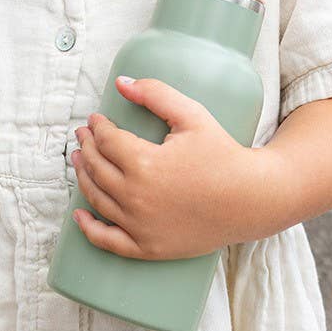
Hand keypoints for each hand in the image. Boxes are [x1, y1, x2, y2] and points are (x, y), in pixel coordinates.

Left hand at [70, 77, 262, 259]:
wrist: (252, 199)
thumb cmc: (224, 154)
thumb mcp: (192, 115)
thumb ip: (155, 94)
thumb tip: (121, 83)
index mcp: (144, 163)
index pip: (106, 141)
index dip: (97, 127)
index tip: (96, 119)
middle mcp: (136, 196)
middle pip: (97, 167)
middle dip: (87, 147)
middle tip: (83, 136)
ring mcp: (140, 225)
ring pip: (96, 199)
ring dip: (82, 177)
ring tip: (79, 161)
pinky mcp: (148, 247)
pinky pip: (107, 241)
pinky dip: (88, 229)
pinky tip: (79, 216)